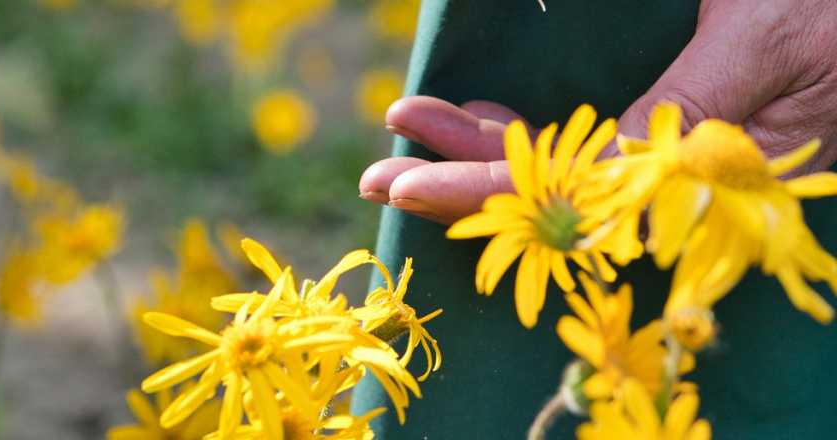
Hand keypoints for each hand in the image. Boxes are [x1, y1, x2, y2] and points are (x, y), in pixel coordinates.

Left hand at [359, 0, 836, 224]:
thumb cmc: (829, 13)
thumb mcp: (765, 47)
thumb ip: (685, 117)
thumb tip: (599, 177)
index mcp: (703, 174)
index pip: (570, 200)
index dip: (482, 196)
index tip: (408, 188)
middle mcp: (674, 176)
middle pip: (548, 192)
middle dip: (455, 182)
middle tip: (378, 175)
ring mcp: (665, 150)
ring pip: (557, 164)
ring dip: (478, 151)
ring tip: (412, 128)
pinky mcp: (667, 123)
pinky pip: (585, 141)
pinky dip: (530, 133)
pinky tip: (485, 119)